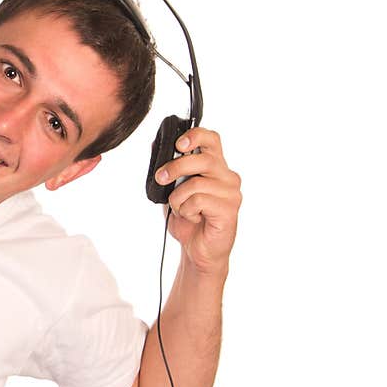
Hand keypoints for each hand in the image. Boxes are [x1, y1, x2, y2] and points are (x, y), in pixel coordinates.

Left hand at [153, 128, 241, 276]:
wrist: (196, 250)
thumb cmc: (187, 219)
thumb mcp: (172, 190)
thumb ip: (168, 169)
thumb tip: (155, 146)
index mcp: (215, 167)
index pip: (212, 139)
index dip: (196, 136)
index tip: (178, 144)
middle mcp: (227, 176)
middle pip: (203, 159)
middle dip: (176, 167)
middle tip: (161, 178)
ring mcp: (231, 193)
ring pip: (197, 183)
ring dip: (178, 198)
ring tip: (180, 209)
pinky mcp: (229, 209)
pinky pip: (199, 201)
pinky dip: (186, 211)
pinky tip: (192, 218)